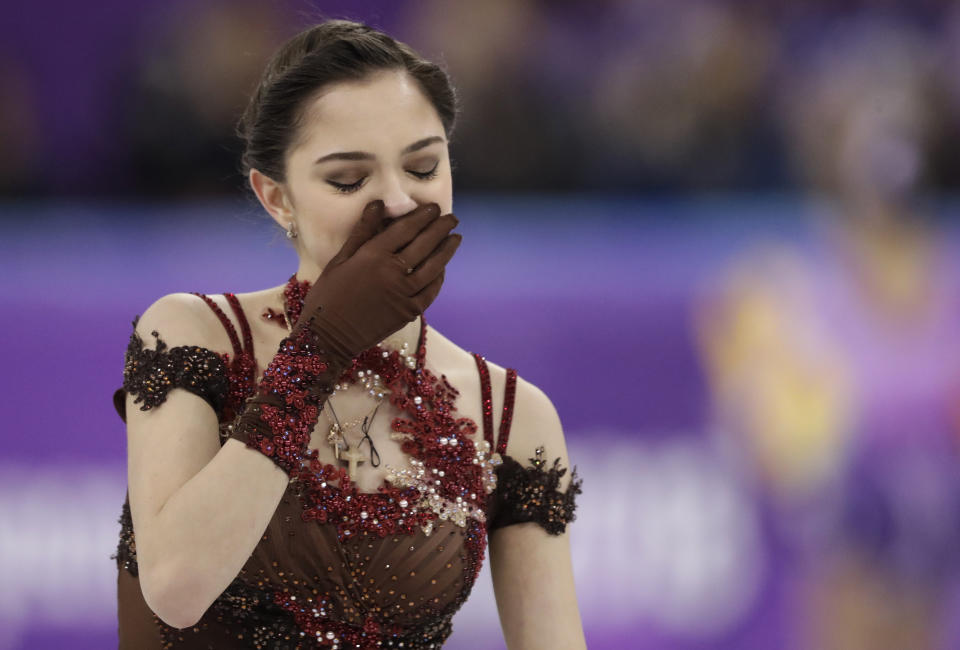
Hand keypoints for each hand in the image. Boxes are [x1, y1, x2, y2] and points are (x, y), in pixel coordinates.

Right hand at [296, 199, 461, 362]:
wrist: (328, 337)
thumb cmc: (328, 295)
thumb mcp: (340, 259)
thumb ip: (363, 232)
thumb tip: (378, 204)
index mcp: (373, 256)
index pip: (405, 229)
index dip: (422, 216)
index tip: (434, 207)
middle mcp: (392, 273)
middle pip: (425, 244)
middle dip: (441, 228)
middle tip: (452, 218)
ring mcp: (404, 294)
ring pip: (434, 267)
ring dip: (447, 250)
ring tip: (455, 238)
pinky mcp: (409, 312)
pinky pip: (431, 291)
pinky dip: (440, 277)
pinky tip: (442, 268)